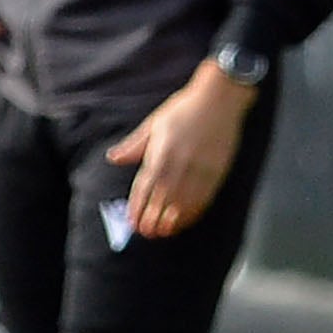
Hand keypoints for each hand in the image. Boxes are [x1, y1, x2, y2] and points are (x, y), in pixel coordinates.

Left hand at [107, 63, 255, 240]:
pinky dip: (192, 214)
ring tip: (162, 233)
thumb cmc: (185, 108)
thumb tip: (113, 158)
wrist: (219, 100)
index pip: (144, 190)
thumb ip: (134, 146)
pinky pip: (202, 201)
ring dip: (170, 222)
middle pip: (161, 202)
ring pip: (181, 206)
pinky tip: (185, 221)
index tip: (132, 221)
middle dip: (152, 220)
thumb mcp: (154, 123)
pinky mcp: (216, 174)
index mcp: (160, 155)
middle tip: (146, 232)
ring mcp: (198, 172)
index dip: (137, 208)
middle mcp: (178, 167)